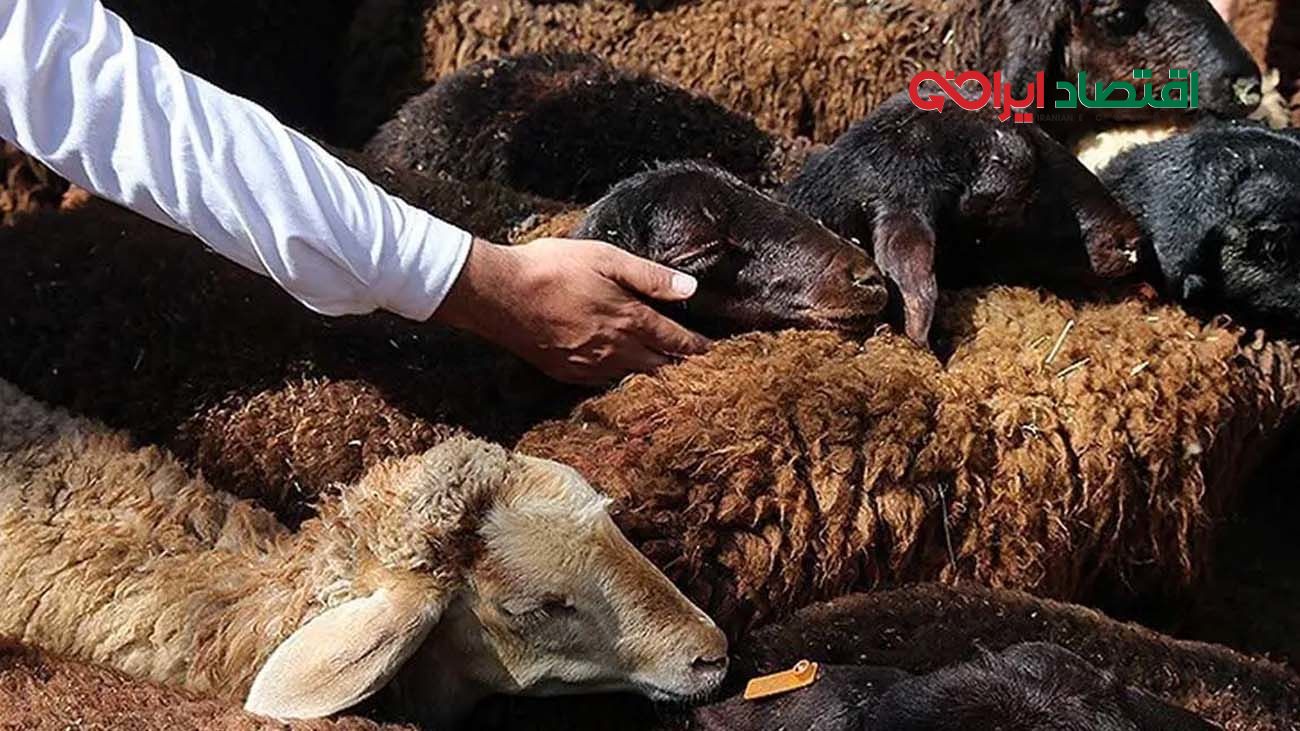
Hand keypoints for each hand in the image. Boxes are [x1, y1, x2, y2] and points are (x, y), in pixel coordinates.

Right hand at [434, 237, 711, 384]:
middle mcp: (614, 349)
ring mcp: (588, 364)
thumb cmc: (552, 267)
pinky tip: (618, 370)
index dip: (696, 346)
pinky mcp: (565, 371)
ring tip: (661, 368)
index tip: (711, 351)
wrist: (499, 295)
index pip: (674, 340)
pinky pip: (602, 381)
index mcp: (629, 319)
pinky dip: (618, 376)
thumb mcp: (606, 258)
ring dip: (649, 371)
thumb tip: (690, 289)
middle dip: (677, 364)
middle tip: (692, 365)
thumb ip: (650, 276)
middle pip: (658, 364)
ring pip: (631, 375)